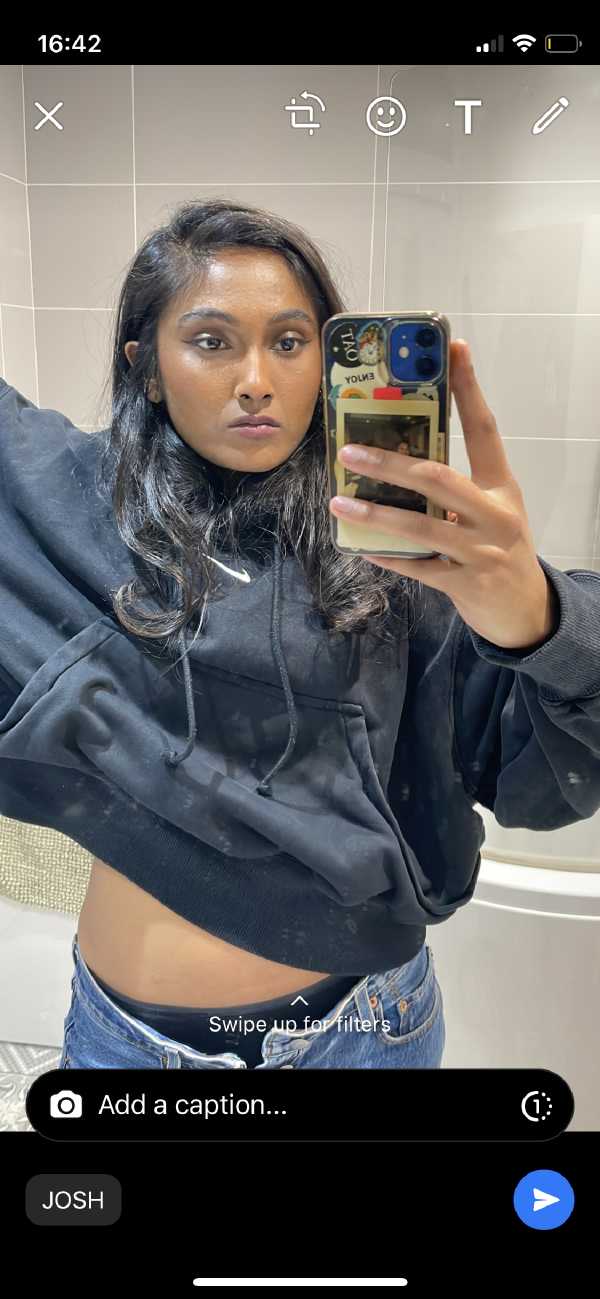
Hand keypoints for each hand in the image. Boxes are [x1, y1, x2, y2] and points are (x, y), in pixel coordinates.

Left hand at [329, 340, 558, 651]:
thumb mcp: (490, 512)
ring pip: (421, 527)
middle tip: (349, 452)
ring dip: (374, 515)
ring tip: (339, 505)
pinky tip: (361, 548)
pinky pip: (418, 567)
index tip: (454, 349)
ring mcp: (480, 551)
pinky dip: (387, 557)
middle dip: (389, 464)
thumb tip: (398, 468)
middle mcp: (495, 514)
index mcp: (502, 487)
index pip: (485, 429)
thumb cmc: (499, 551)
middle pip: (438, 479)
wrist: (527, 610)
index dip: (469, 389)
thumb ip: (455, 492)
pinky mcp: (464, 583)